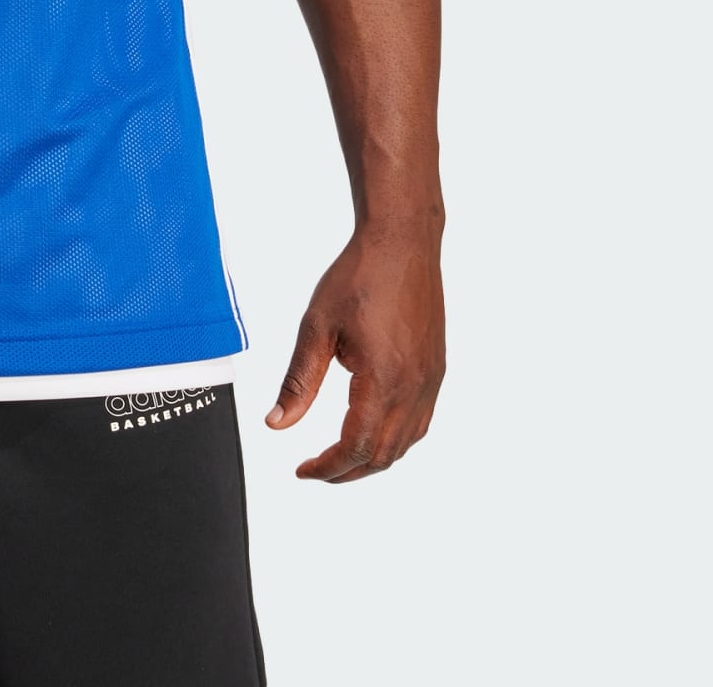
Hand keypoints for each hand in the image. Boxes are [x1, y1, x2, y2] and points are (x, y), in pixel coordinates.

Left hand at [265, 220, 443, 481]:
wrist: (401, 241)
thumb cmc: (357, 276)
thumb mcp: (316, 326)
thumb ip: (299, 381)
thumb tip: (276, 424)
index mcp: (383, 379)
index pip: (356, 447)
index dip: (328, 467)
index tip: (302, 471)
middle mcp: (414, 387)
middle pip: (383, 454)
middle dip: (348, 471)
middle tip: (316, 470)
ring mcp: (431, 380)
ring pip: (406, 443)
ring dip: (373, 459)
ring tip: (340, 457)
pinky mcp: (436, 369)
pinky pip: (419, 422)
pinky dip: (395, 439)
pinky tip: (373, 430)